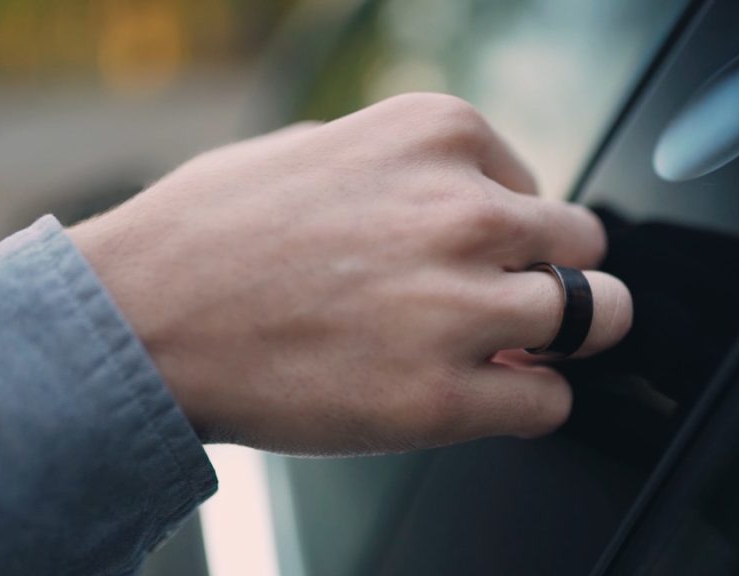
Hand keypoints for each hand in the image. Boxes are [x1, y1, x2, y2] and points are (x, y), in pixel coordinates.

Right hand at [68, 93, 631, 455]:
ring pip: (598, 317)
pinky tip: (487, 396)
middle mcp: (465, 210)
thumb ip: (407, 173)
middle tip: (515, 301)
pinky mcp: (442, 397)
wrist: (140, 320)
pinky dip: (531, 403)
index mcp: (436, 135)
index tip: (483, 256)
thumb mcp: (317, 150)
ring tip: (511, 350)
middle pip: (584, 244)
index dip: (512, 230)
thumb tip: (461, 206)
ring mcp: (461, 305)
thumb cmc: (212, 235)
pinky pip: (550, 402)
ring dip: (561, 338)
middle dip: (552, 275)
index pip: (537, 183)